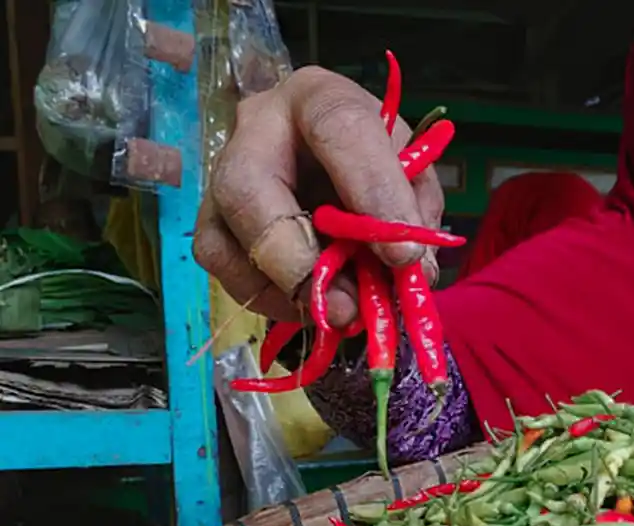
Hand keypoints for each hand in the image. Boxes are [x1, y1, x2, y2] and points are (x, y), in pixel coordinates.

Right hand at [193, 66, 444, 326]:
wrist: (330, 158)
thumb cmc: (374, 159)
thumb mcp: (411, 170)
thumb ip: (416, 211)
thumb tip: (412, 271)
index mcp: (319, 99)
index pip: (339, 129)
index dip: (372, 193)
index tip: (403, 254)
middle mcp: (256, 128)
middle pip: (246, 189)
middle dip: (299, 260)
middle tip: (348, 306)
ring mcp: (220, 175)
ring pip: (223, 240)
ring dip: (285, 292)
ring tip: (341, 312)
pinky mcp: (211, 222)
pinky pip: (222, 269)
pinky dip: (271, 300)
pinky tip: (314, 305)